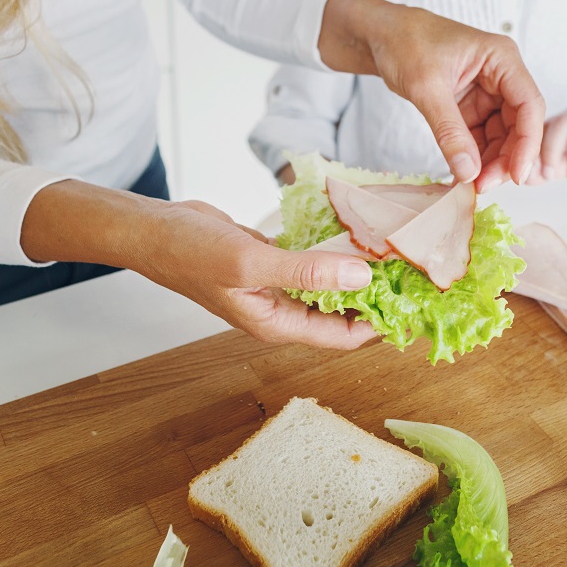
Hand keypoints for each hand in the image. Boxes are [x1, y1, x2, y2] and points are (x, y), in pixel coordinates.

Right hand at [23, 184, 378, 348]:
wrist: (152, 230)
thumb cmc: (190, 253)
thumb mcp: (251, 262)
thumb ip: (306, 272)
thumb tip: (361, 277)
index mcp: (277, 324)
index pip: (342, 336)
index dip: (380, 326)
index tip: (414, 305)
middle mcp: (281, 310)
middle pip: (340, 313)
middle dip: (376, 297)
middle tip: (413, 272)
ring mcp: (276, 287)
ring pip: (328, 286)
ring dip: (356, 272)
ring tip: (394, 251)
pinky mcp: (271, 263)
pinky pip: (312, 263)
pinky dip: (332, 252)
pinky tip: (356, 233)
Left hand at [319, 0, 544, 190]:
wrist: (380, 34)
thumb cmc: (404, 42)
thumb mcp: (426, 88)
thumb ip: (449, 131)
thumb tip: (468, 172)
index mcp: (501, 58)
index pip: (529, 104)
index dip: (527, 143)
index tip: (516, 175)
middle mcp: (501, 75)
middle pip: (518, 125)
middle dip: (505, 158)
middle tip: (483, 185)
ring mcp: (488, 92)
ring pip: (501, 136)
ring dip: (490, 162)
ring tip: (470, 184)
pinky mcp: (471, 106)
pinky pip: (480, 137)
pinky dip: (473, 156)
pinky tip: (462, 174)